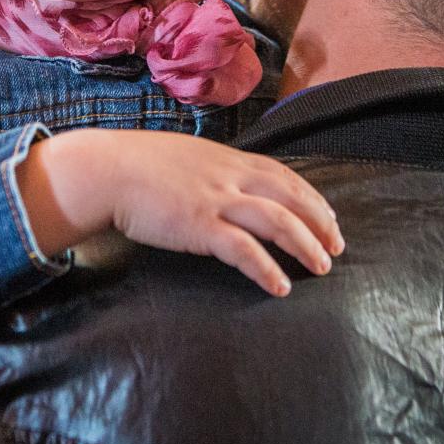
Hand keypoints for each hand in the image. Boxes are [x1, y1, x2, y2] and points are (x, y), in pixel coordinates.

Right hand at [17, 129, 344, 296]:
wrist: (107, 170)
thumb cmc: (138, 165)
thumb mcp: (186, 156)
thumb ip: (211, 169)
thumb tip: (226, 184)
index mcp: (227, 158)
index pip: (284, 174)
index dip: (312, 197)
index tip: (329, 218)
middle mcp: (229, 175)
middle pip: (291, 196)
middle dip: (320, 222)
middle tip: (336, 248)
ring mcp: (216, 199)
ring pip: (278, 220)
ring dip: (305, 244)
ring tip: (322, 267)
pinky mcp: (199, 225)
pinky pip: (244, 249)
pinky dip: (267, 268)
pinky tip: (280, 286)